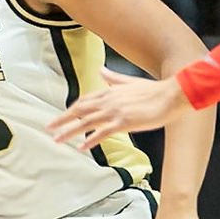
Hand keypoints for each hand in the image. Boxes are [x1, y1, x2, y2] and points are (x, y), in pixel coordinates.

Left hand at [46, 65, 191, 148]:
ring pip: (86, 122)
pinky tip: (81, 148)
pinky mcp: (123, 122)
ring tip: (57, 139)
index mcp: (110, 90)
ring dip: (69, 131)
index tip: (62, 116)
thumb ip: (113, 78)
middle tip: (48, 127)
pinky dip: (90, 140)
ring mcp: (115, 112)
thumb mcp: (130, 82)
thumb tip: (100, 71)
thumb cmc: (154, 90)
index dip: (72, 108)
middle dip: (62, 119)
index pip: (85, 100)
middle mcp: (109, 100)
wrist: (170, 95)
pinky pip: (102, 133)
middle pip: (79, 110)